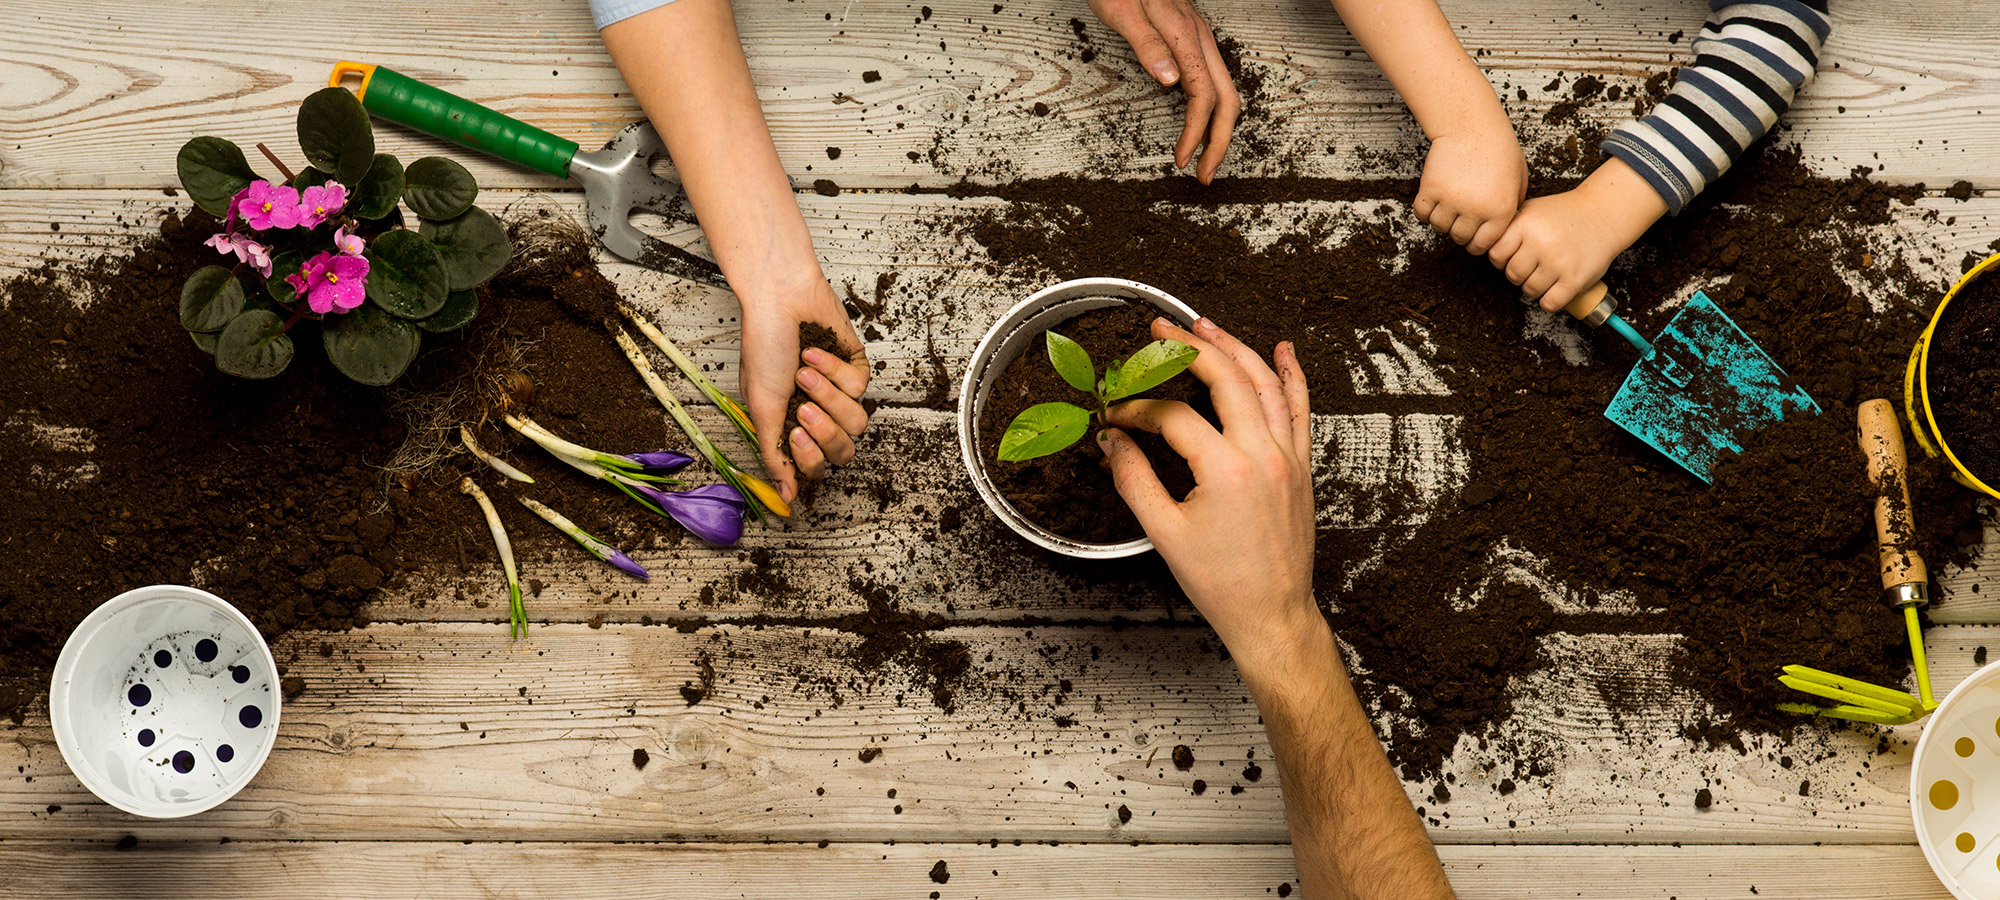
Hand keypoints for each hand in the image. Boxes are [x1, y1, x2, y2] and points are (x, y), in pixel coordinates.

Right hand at [739, 278, 869, 501]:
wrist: (780, 299)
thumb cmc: (764, 346)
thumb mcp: (761, 405)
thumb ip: (774, 453)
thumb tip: (786, 496)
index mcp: (792, 427)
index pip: (816, 466)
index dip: (811, 457)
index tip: (796, 432)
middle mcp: (818, 414)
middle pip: (843, 450)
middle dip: (825, 429)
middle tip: (803, 406)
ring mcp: (839, 393)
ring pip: (856, 421)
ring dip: (829, 395)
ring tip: (804, 371)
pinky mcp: (856, 370)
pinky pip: (859, 387)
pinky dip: (834, 369)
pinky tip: (814, 351)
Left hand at [1087, 0, 1241, 182]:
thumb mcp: (1123, 12)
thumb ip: (1147, 45)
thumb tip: (1170, 80)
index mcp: (1186, 35)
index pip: (1203, 96)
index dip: (1196, 134)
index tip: (1182, 160)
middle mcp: (1200, 38)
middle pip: (1227, 100)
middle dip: (1220, 143)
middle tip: (1204, 176)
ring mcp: (1200, 39)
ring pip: (1225, 92)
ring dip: (1218, 131)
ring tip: (1205, 159)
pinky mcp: (1193, 41)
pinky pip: (1214, 81)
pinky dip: (1212, 111)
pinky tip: (1200, 126)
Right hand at [1097, 317, 1318, 659]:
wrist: (1271, 614)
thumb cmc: (1222, 584)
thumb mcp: (1163, 533)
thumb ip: (1134, 479)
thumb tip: (1113, 441)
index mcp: (1226, 471)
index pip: (1173, 417)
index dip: (1138, 409)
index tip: (1115, 415)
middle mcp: (1263, 455)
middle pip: (1226, 379)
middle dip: (1188, 348)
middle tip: (1160, 331)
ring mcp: (1288, 458)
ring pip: (1265, 384)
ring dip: (1235, 348)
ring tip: (1206, 327)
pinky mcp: (1301, 467)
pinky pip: (1300, 409)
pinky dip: (1291, 375)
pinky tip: (1283, 351)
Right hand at [1412, 119, 1527, 254]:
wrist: (1473, 126)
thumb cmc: (1498, 150)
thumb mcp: (1518, 180)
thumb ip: (1513, 206)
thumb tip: (1502, 230)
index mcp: (1501, 211)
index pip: (1482, 245)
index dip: (1476, 242)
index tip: (1473, 234)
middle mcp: (1476, 210)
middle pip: (1459, 238)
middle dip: (1459, 230)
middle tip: (1460, 216)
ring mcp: (1452, 200)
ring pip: (1439, 227)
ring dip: (1442, 219)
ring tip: (1448, 204)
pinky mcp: (1431, 189)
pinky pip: (1421, 213)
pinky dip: (1424, 210)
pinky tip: (1434, 199)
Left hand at [1488, 155, 1668, 310]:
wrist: (1603, 215)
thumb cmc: (1563, 214)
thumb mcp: (1531, 210)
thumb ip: (1507, 227)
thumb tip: (1479, 246)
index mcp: (1525, 224)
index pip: (1495, 255)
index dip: (1501, 259)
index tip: (1512, 256)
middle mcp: (1539, 243)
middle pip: (1511, 274)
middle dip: (1519, 273)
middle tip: (1533, 265)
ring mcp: (1558, 262)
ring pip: (1529, 290)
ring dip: (1535, 287)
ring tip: (1546, 274)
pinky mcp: (1575, 279)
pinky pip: (1549, 303)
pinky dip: (1549, 300)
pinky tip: (1555, 289)